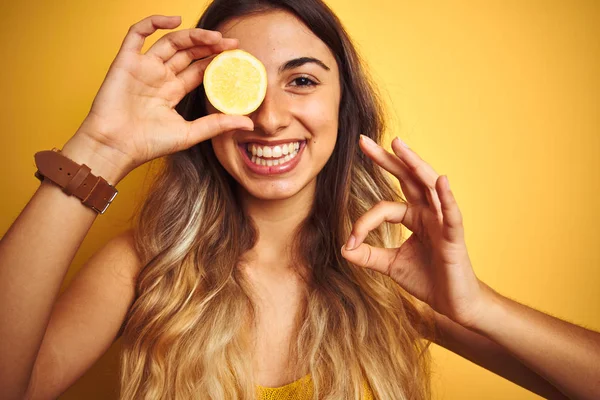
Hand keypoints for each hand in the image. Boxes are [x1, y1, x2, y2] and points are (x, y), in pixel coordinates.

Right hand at [73, 15, 253, 175]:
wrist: (115, 146)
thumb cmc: (148, 144)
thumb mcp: (190, 134)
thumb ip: (217, 124)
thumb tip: (249, 122)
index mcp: (172, 92)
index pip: (198, 70)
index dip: (216, 61)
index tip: (236, 56)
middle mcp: (159, 77)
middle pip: (188, 53)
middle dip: (210, 46)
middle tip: (231, 43)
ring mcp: (143, 68)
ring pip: (170, 42)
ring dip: (192, 35)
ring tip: (214, 36)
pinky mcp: (126, 61)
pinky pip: (137, 33)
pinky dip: (153, 22)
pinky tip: (175, 21)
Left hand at [341, 135, 486, 328]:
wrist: (454, 303)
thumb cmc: (427, 279)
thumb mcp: (391, 265)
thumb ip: (368, 255)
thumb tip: (343, 249)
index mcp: (414, 216)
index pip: (384, 207)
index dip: (364, 223)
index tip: (350, 242)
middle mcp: (428, 212)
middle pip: (407, 178)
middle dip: (387, 159)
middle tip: (363, 141)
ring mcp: (443, 221)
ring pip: (428, 186)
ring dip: (414, 164)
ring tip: (399, 145)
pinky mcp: (455, 236)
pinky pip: (452, 213)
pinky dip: (446, 197)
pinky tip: (441, 180)